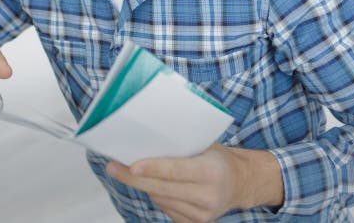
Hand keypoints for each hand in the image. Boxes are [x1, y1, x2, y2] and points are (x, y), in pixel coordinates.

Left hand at [105, 144, 282, 222]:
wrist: (241, 183)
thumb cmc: (217, 158)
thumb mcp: (205, 144)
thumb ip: (180, 144)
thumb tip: (145, 138)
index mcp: (211, 172)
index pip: (176, 171)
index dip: (153, 169)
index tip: (132, 166)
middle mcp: (207, 196)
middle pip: (161, 188)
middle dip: (133, 178)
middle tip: (112, 166)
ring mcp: (201, 214)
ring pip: (159, 198)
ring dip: (145, 184)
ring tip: (135, 170)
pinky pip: (164, 207)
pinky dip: (157, 194)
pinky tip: (159, 184)